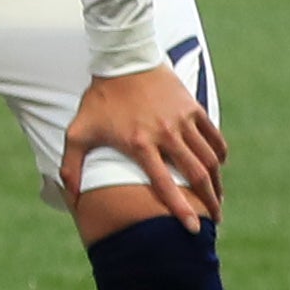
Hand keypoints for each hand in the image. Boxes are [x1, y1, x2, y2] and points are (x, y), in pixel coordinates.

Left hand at [62, 64, 226, 223]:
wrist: (122, 60)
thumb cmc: (99, 99)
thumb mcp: (78, 131)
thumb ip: (71, 165)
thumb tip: (69, 196)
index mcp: (139, 143)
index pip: (164, 183)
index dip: (180, 208)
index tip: (192, 229)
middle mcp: (165, 133)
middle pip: (197, 174)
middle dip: (209, 201)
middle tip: (214, 220)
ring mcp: (182, 120)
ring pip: (209, 158)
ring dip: (216, 182)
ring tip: (217, 199)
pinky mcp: (193, 108)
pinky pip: (214, 137)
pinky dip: (219, 155)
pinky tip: (218, 167)